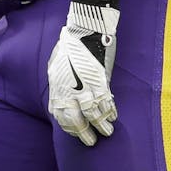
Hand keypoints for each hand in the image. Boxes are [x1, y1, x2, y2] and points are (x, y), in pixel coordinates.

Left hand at [47, 0, 119, 146]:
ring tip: (107, 133)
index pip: (60, 114)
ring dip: (101, 126)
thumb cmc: (71, 45)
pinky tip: (114, 117)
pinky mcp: (100, 81)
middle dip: (83, 133)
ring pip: (93, 115)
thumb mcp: (58, 65)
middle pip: (75, 119)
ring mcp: (84, 86)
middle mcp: (68, 89)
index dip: (68, 127)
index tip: (75, 133)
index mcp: (56, 85)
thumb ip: (61, 82)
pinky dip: (110, 112)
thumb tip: (64, 96)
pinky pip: (105, 102)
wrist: (84, 29)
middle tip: (91, 141)